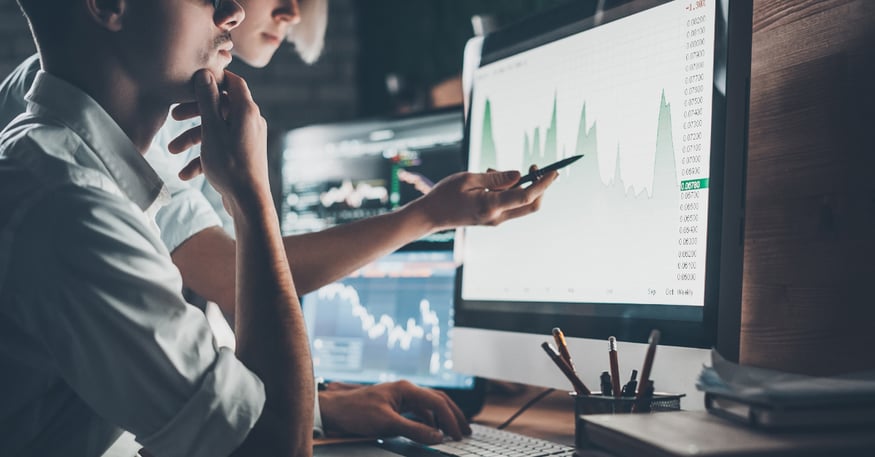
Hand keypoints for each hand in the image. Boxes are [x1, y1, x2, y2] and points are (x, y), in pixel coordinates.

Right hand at [178, 69, 268, 202]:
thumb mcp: (212, 130)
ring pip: (217, 130)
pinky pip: (221, 148)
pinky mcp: (242, 155)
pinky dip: (203, 157)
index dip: (214, 79)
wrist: (248, 203)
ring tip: (171, 151)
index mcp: (247, 111)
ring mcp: (247, 139)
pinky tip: (185, 174)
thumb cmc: (230, 165)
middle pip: (220, 107)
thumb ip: (208, 101)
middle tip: (174, 116)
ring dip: (193, 138)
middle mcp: (250, 122)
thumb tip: (205, 73)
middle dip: (195, 112)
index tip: (192, 81)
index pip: (233, 82)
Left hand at [318, 380, 471, 443]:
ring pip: (430, 405)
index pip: (437, 402)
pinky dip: (430, 421)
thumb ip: (414, 430)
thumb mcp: (386, 423)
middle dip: (453, 415)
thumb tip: (437, 436)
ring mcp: (400, 397)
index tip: (458, 435)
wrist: (333, 411)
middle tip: (465, 431)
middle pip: (438, 400)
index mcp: (406, 389)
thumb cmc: (355, 412)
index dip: (450, 420)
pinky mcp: (395, 405)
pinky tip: (433, 431)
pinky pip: (419, 411)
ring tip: (453, 431)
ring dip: (443, 418)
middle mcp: (406, 390)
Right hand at [412, 167, 557, 230]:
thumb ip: (495, 178)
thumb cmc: (445, 194)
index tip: (552, 171)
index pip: (526, 196)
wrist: (431, 216)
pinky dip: (508, 190)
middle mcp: (497, 217)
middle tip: (535, 166)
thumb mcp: (469, 178)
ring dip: (517, 185)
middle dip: (539, 186)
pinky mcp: (493, 219)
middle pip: (531, 205)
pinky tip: (489, 180)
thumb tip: (518, 174)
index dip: (543, 183)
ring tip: (491, 171)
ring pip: (520, 204)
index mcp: (491, 206)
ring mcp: (495, 220)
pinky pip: (509, 204)